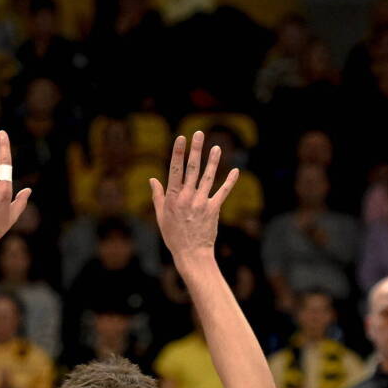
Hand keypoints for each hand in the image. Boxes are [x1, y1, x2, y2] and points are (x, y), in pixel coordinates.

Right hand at [150, 132, 237, 260]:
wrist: (191, 253)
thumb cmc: (173, 236)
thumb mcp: (160, 216)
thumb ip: (158, 196)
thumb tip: (152, 179)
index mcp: (172, 198)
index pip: (175, 170)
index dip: (178, 153)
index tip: (181, 138)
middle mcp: (187, 197)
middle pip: (192, 169)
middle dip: (195, 150)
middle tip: (198, 134)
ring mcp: (201, 202)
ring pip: (208, 177)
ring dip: (213, 161)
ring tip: (216, 147)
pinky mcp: (213, 209)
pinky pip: (223, 192)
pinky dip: (230, 181)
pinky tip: (235, 171)